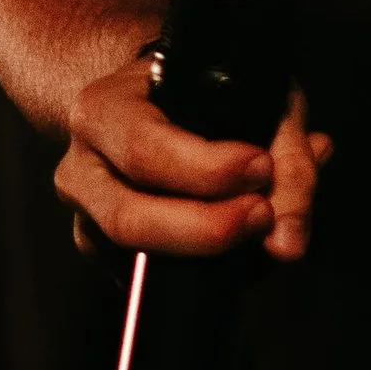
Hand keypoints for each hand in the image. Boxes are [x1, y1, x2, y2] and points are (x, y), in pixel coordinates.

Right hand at [53, 51, 334, 264]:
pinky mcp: (102, 255)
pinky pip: (147, 279)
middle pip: (129, 218)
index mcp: (103, 110)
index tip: (262, 168)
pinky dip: (201, 273)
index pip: (144, 148)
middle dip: (205, 227)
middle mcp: (82, 167)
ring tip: (260, 231)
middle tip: (264, 216)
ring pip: (134, 259)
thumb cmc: (207, 90)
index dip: (206, 169)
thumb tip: (288, 243)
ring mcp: (86, 218)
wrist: (156, 102)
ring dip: (207, 256)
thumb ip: (286, 157)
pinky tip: (241, 250)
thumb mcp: (253, 93)